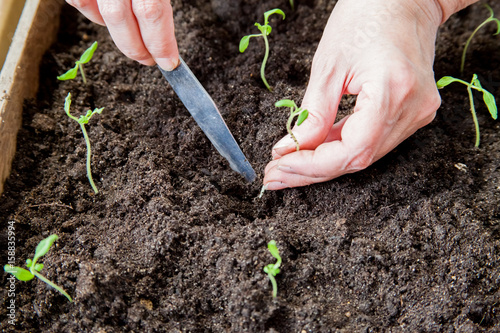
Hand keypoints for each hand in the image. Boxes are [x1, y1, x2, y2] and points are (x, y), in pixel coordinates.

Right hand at [66, 0, 178, 69]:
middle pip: (119, 15)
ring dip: (118, 35)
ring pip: (99, 12)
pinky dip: (93, 14)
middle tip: (150, 59)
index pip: (151, 10)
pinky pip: (78, 0)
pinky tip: (108, 18)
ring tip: (134, 40)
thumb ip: (160, 7)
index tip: (169, 62)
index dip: (160, 42)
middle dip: (137, 46)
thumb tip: (168, 48)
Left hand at [263, 0, 443, 189]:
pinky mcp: (413, 112)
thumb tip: (289, 150)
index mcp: (393, 91)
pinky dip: (340, 147)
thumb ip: (312, 114)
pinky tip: (314, 149)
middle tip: (276, 176)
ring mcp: (418, 113)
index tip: (279, 167)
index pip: (352, 151)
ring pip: (364, 154)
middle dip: (311, 171)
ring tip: (287, 164)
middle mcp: (413, 109)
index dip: (312, 166)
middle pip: (358, 159)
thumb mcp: (328, 64)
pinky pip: (372, 140)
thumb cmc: (366, 16)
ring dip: (323, 163)